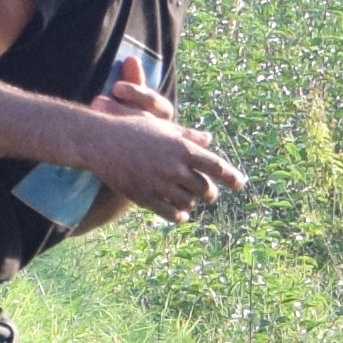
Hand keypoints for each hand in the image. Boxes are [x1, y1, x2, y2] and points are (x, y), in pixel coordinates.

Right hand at [80, 87, 245, 219]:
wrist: (101, 142)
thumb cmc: (133, 130)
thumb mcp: (162, 127)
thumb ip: (187, 136)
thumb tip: (209, 139)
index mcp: (182, 148)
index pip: (215, 166)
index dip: (231, 177)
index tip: (241, 185)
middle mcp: (174, 167)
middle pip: (204, 189)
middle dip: (209, 193)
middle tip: (209, 194)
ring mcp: (160, 184)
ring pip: (188, 203)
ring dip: (191, 203)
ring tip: (189, 200)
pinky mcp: (146, 198)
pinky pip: (171, 214)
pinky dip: (179, 216)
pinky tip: (180, 215)